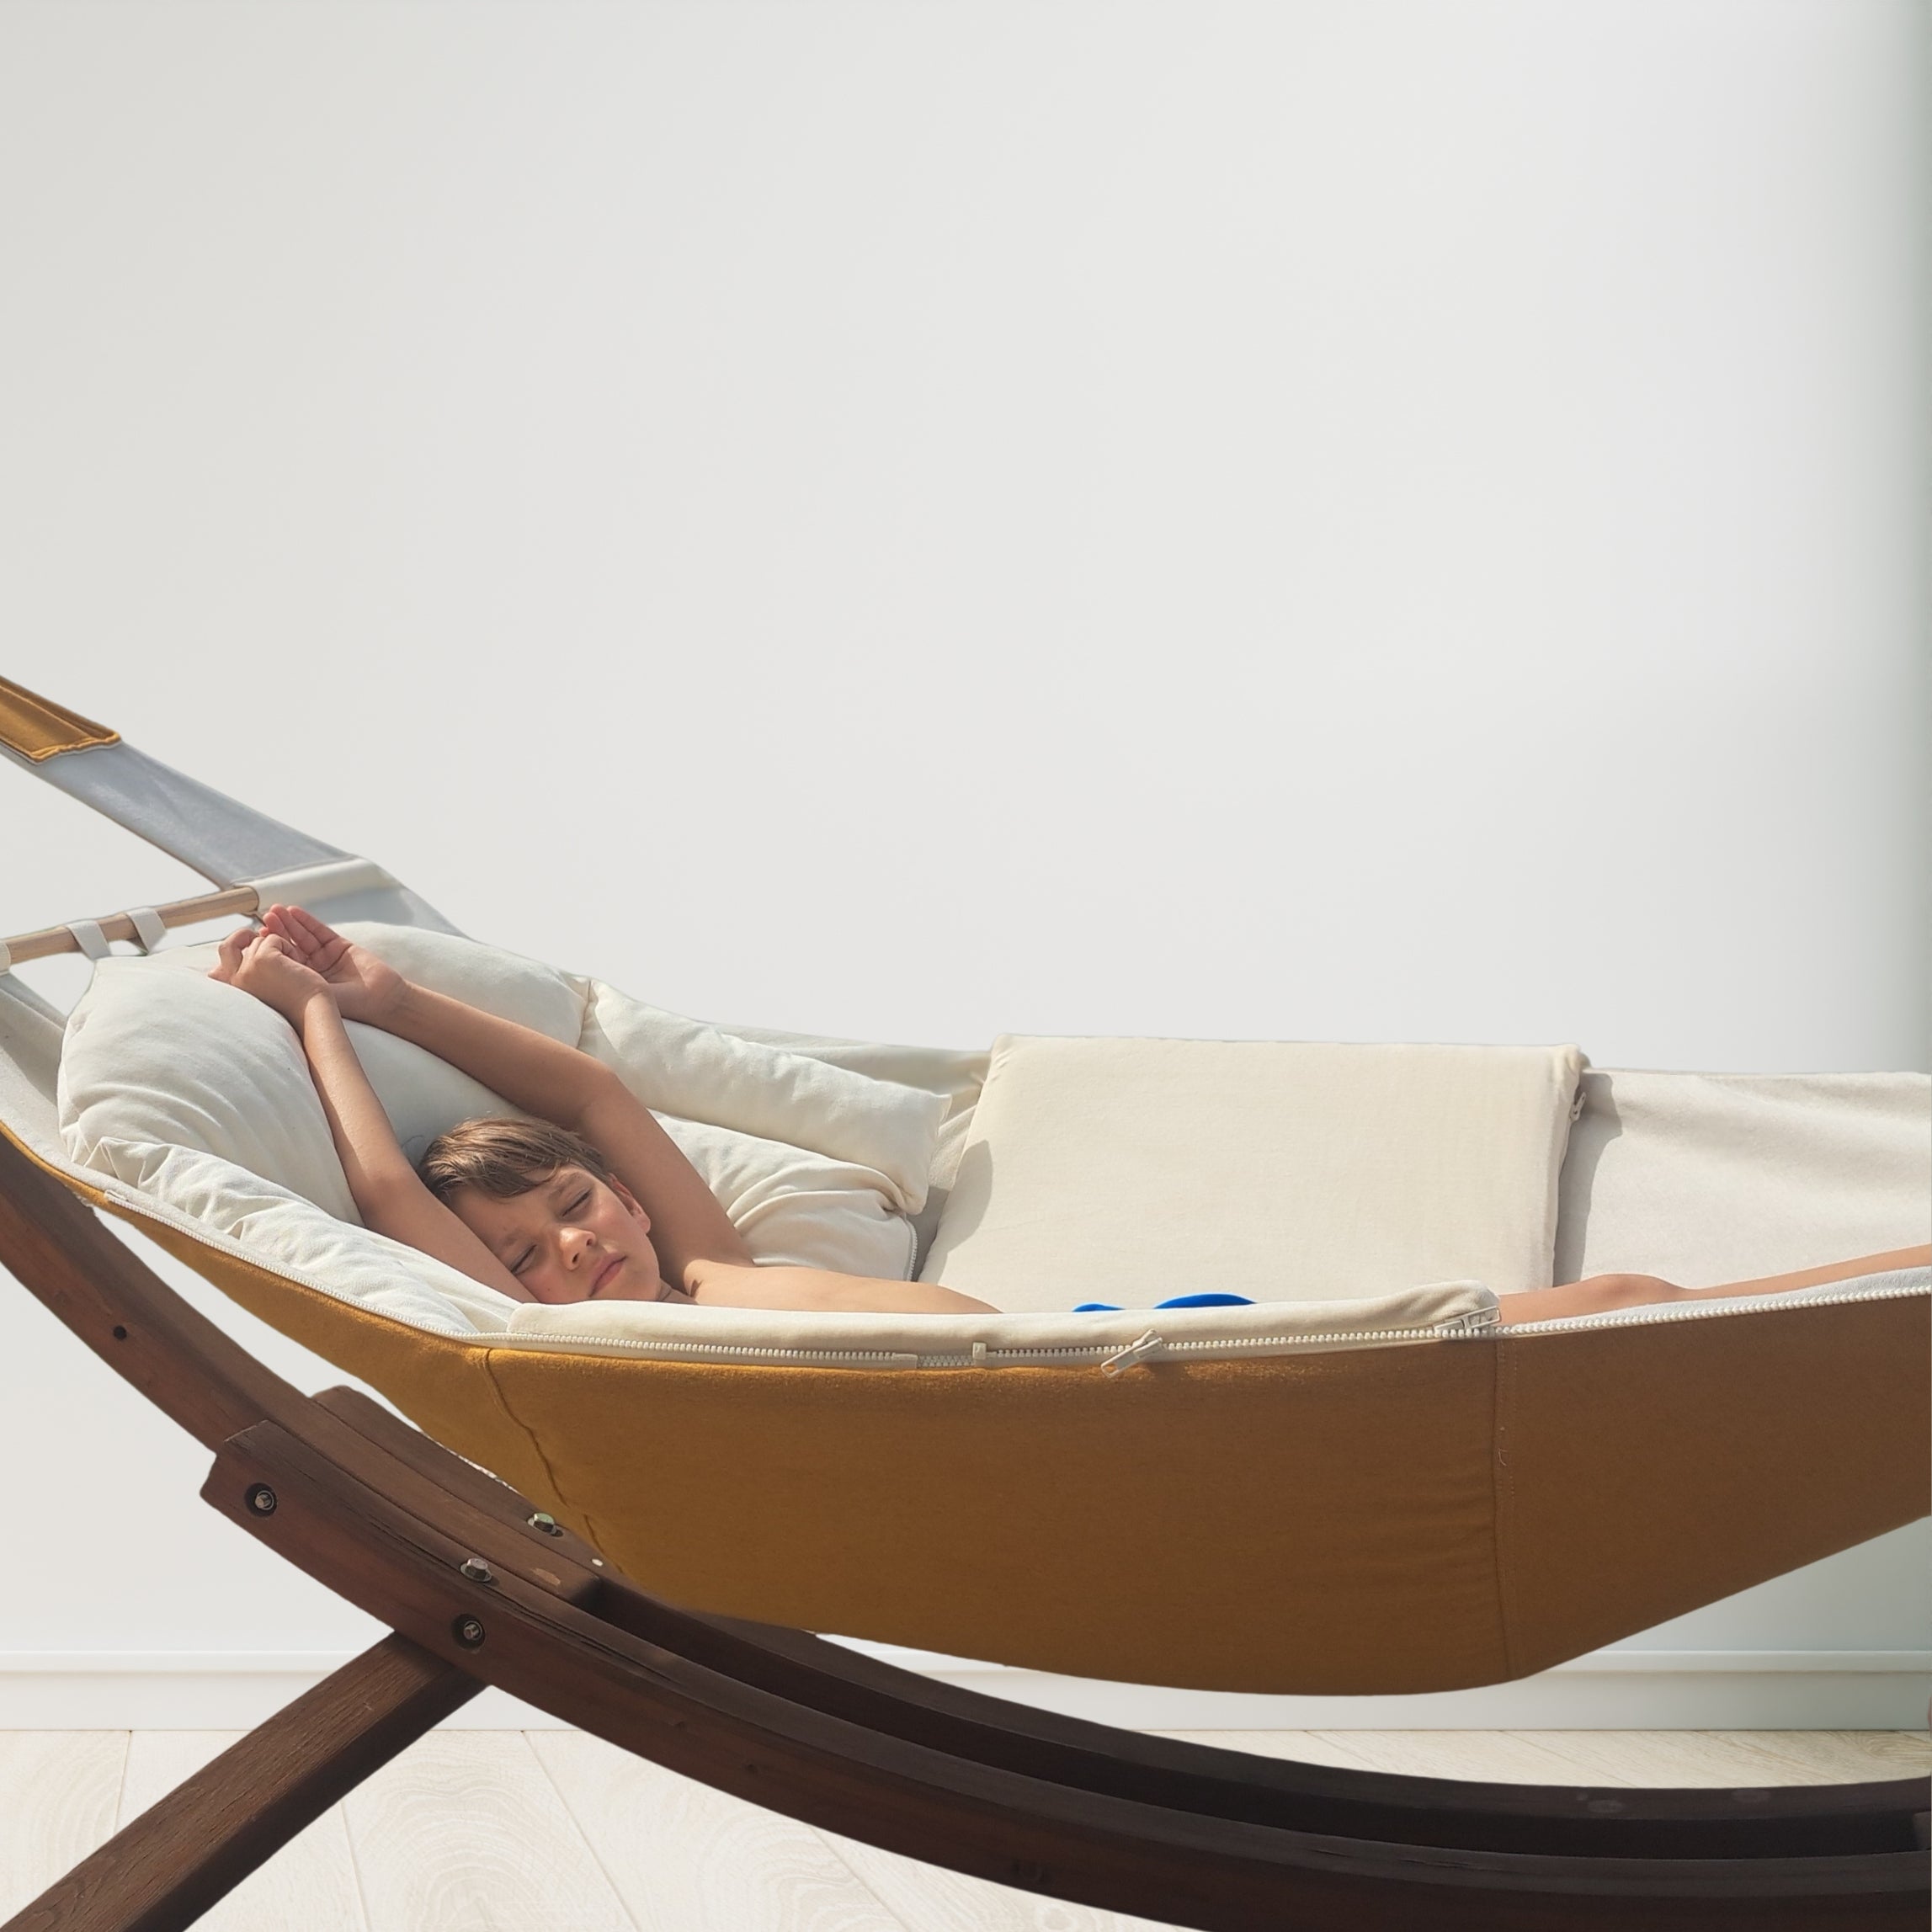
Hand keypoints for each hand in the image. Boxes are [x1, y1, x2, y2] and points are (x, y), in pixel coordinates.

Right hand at [209, 927, 334, 1027]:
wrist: (313, 1015)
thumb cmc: (297, 1007)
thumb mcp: (266, 992)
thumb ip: (248, 978)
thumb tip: (218, 970)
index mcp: (236, 991)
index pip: (217, 968)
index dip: (229, 953)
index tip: (248, 944)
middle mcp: (235, 981)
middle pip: (226, 948)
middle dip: (242, 936)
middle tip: (259, 932)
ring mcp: (246, 969)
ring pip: (256, 941)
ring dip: (277, 947)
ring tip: (293, 966)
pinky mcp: (261, 959)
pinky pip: (272, 938)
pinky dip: (288, 948)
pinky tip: (298, 966)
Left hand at [257, 903, 408, 1026]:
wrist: (381, 1000)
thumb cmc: (348, 1005)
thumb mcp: (313, 995)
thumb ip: (290, 981)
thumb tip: (262, 969)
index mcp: (302, 985)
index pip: (280, 963)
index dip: (268, 948)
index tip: (255, 935)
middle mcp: (311, 971)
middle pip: (289, 947)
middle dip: (276, 931)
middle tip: (264, 918)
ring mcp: (325, 958)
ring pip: (302, 937)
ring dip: (289, 922)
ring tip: (276, 911)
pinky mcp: (340, 946)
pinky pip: (320, 931)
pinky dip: (307, 921)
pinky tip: (294, 911)